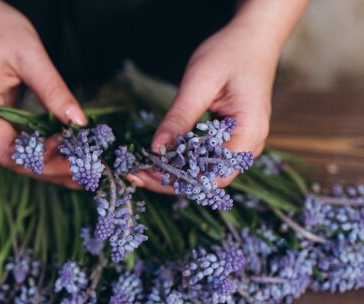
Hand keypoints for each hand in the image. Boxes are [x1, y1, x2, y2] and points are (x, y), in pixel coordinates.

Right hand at [0, 0, 86, 186]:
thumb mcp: (30, 55)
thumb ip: (53, 90)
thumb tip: (78, 122)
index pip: (8, 153)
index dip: (40, 157)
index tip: (69, 145)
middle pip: (18, 161)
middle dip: (53, 168)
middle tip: (88, 171)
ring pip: (22, 157)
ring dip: (53, 165)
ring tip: (86, 172)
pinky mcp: (0, 120)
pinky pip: (24, 143)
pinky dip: (47, 152)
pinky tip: (71, 158)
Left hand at [131, 21, 276, 192]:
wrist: (253, 38)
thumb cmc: (230, 53)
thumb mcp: (199, 83)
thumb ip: (179, 117)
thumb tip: (156, 149)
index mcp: (249, 133)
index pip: (212, 177)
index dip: (177, 181)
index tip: (146, 174)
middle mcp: (250, 145)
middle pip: (207, 180)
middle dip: (169, 180)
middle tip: (135, 173)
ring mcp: (241, 145)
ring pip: (204, 173)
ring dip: (173, 173)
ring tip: (142, 168)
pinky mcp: (231, 140)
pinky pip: (205, 159)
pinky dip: (181, 161)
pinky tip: (159, 157)